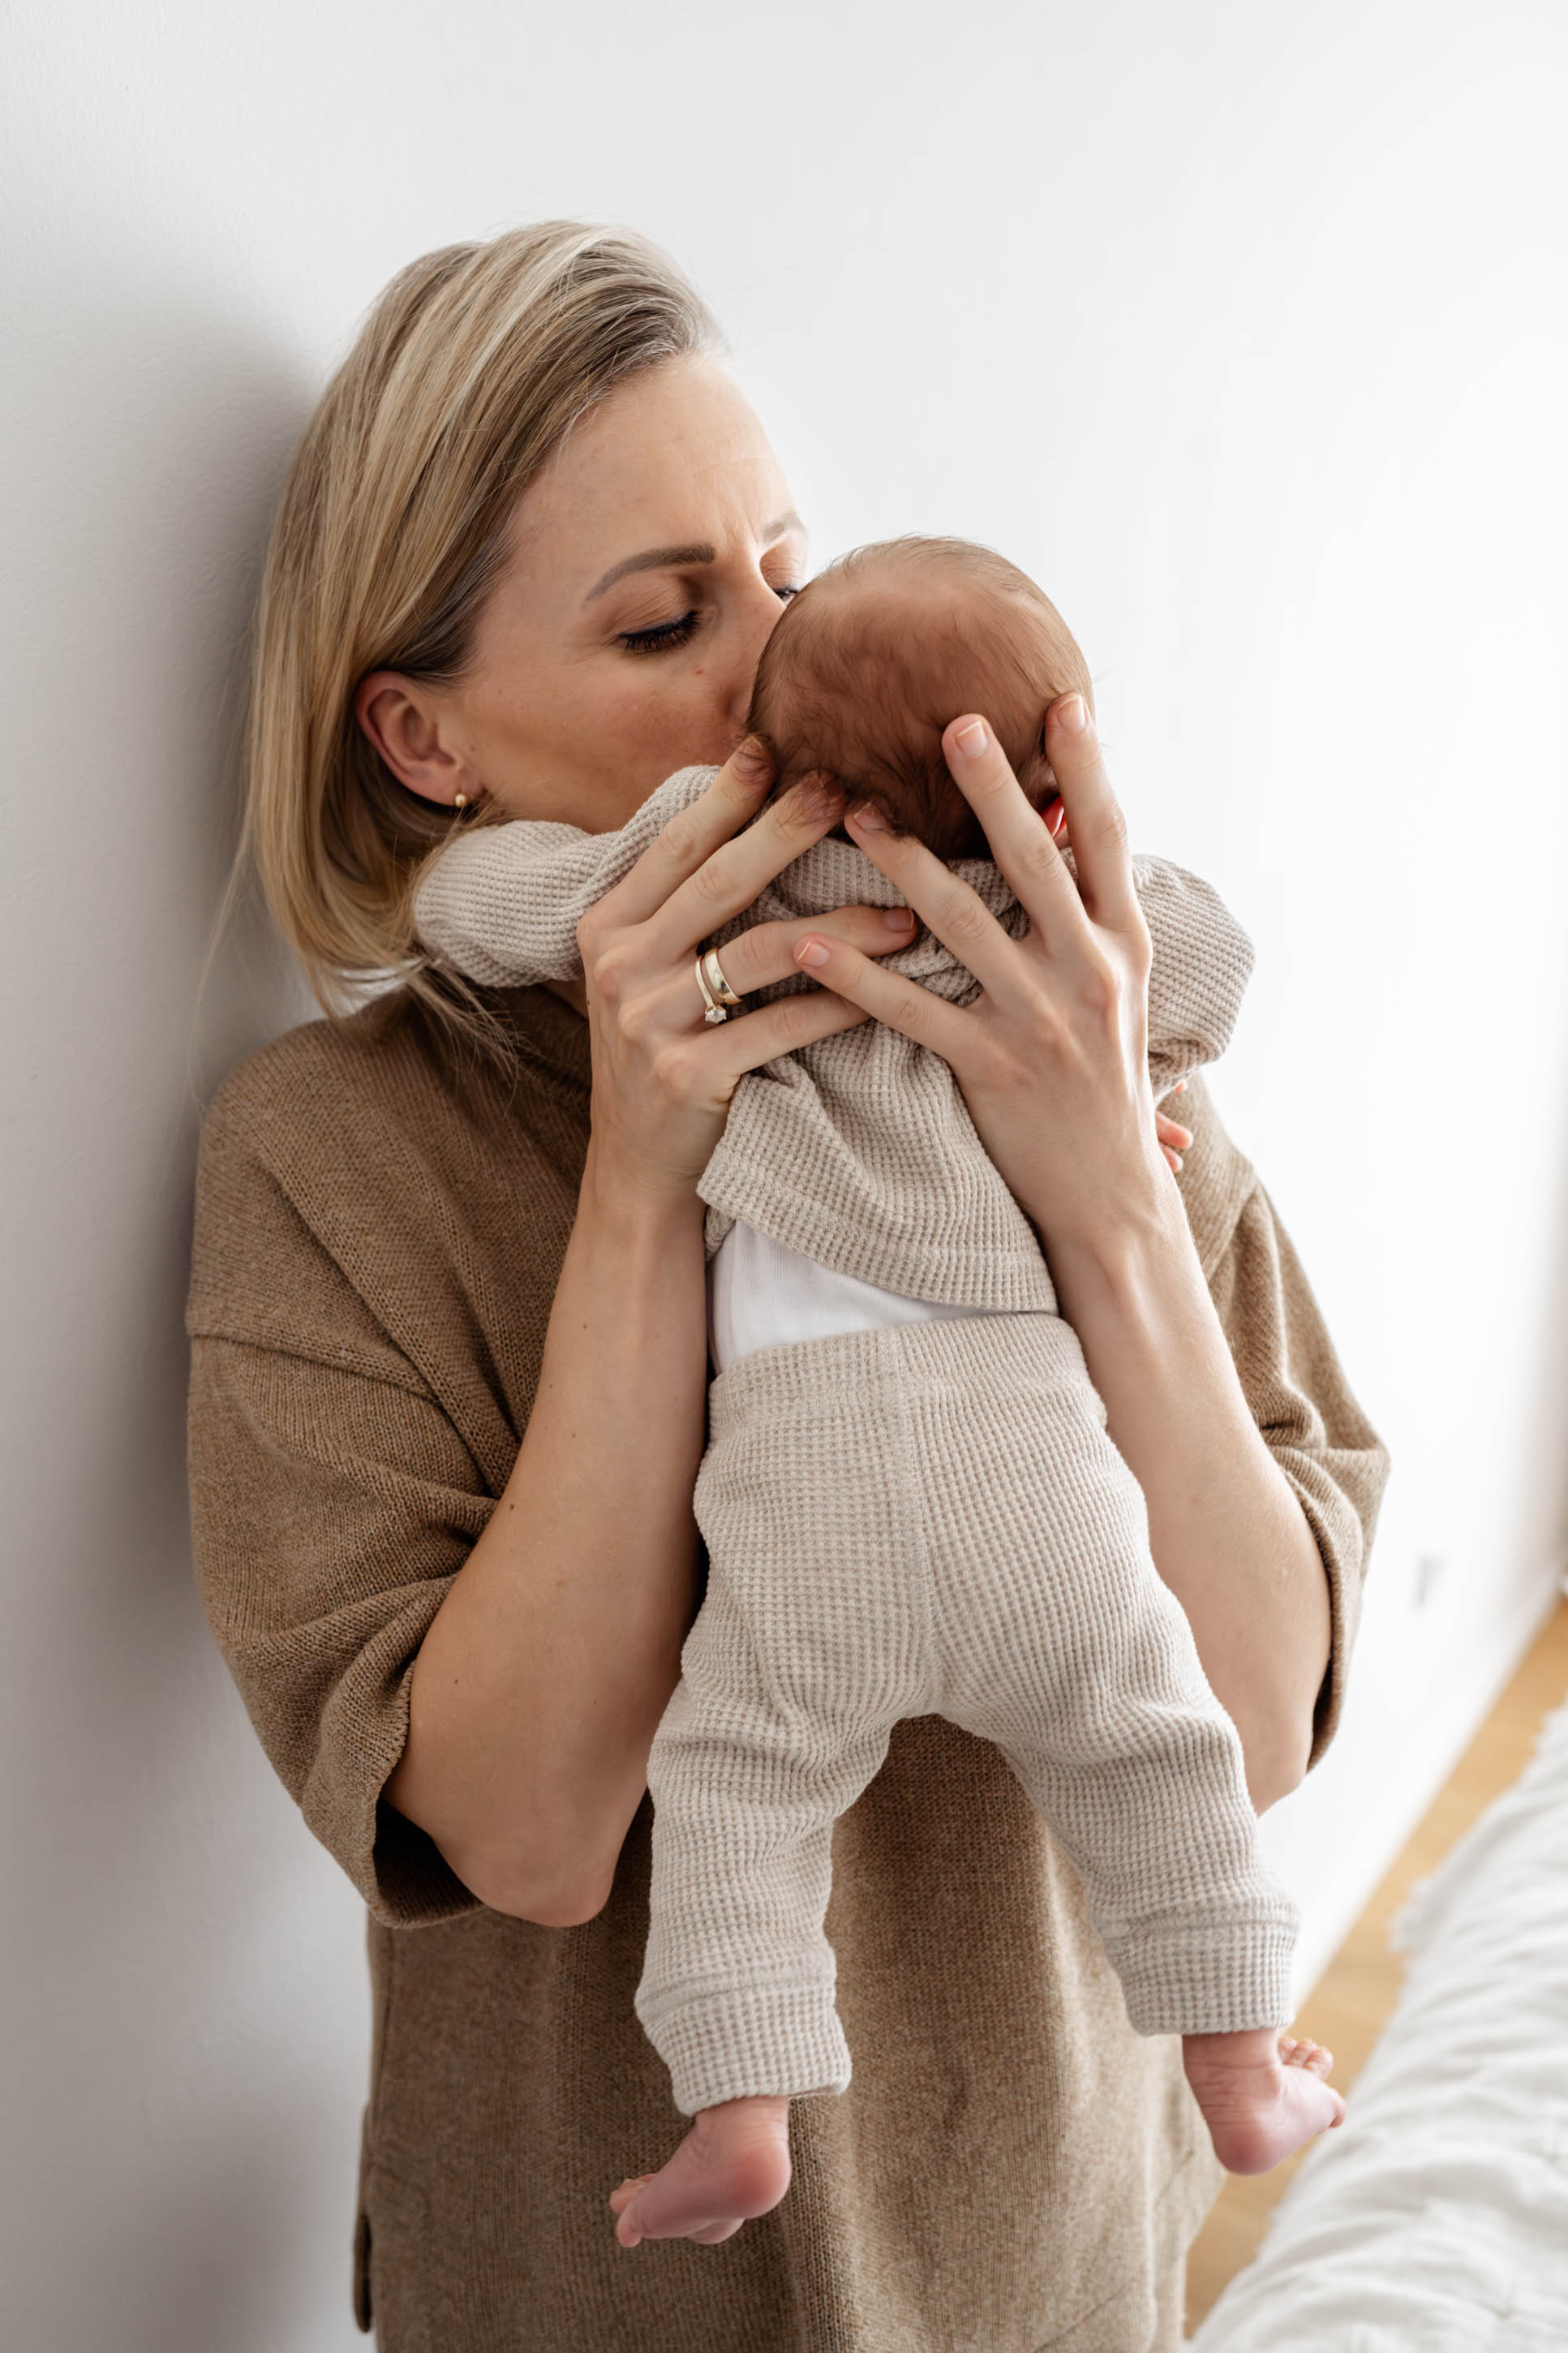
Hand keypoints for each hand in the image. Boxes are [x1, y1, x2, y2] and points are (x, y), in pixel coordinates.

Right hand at [576, 740, 917, 1208]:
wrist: (638, 1171)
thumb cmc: (665, 1055)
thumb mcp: (650, 974)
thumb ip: (684, 908)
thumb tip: (752, 815)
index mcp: (607, 926)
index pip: (676, 845)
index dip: (728, 795)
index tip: (781, 746)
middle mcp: (618, 965)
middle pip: (718, 881)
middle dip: (788, 830)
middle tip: (852, 789)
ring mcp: (647, 1022)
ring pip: (761, 952)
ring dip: (843, 927)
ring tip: (908, 912)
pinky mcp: (687, 1076)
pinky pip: (780, 1027)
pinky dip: (839, 1005)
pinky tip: (890, 992)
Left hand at [790, 696, 1171, 1254]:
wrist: (1110, 1194)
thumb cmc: (1104, 1084)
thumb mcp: (1117, 990)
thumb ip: (1089, 916)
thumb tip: (1063, 832)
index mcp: (1123, 942)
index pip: (1107, 839)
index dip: (1087, 770)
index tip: (1063, 701)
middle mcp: (1089, 970)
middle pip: (1035, 861)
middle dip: (993, 789)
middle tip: (952, 722)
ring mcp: (1040, 1019)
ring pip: (963, 925)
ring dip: (904, 865)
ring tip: (853, 814)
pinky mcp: (991, 1067)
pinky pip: (911, 1010)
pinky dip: (853, 976)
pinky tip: (805, 943)